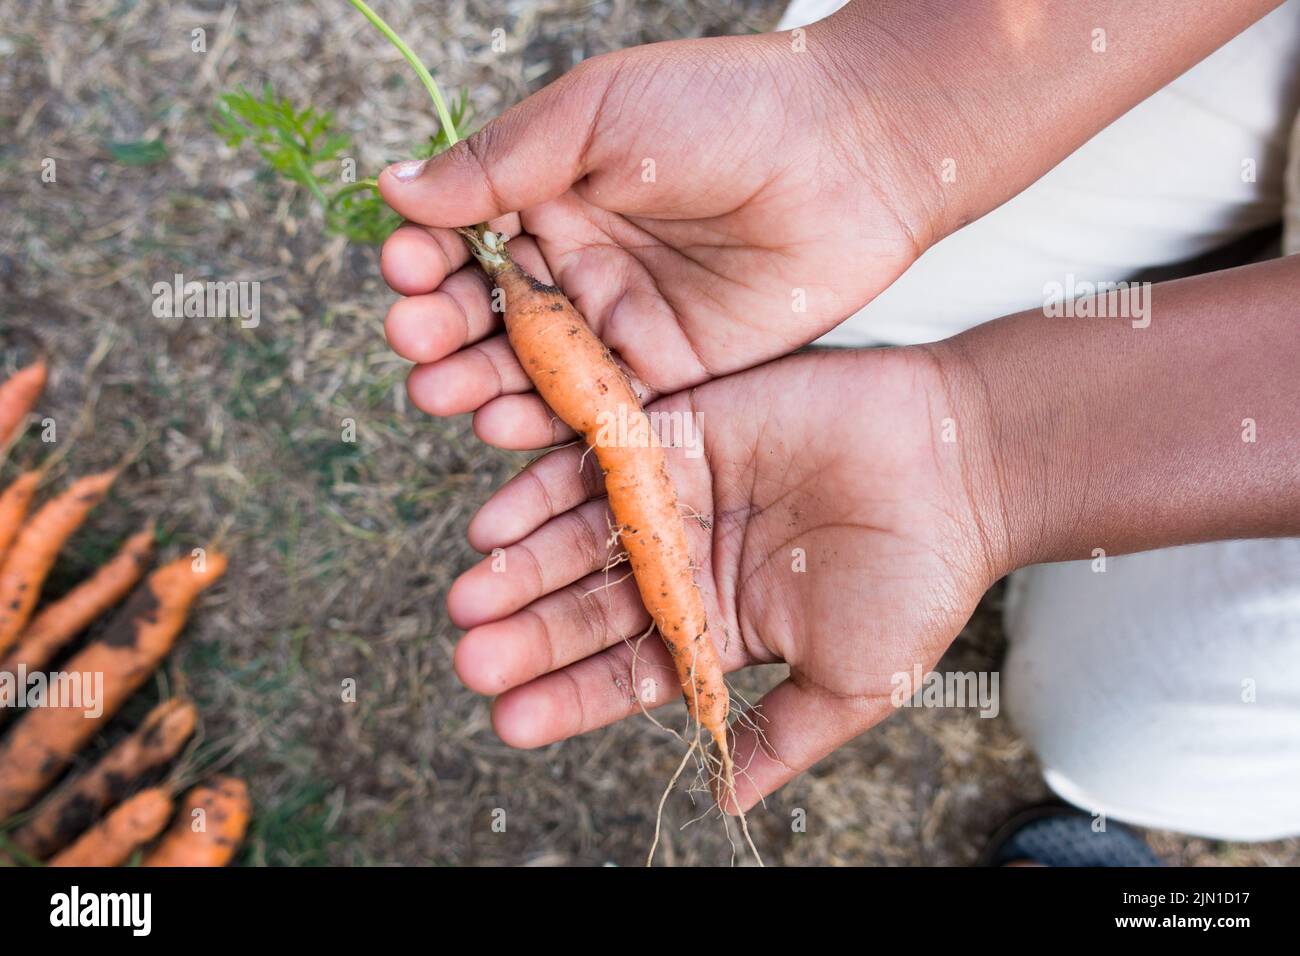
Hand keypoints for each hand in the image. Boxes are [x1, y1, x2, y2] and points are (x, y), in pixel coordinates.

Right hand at [377, 24, 930, 449]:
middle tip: (414, 336)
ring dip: (476, 381)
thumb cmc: (727, 107)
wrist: (851, 155)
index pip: (464, 236)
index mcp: (552, 190)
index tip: (401, 270)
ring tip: (437, 389)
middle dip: (441, 327)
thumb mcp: (598, 113)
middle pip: (487, 310)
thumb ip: (500, 160)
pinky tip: (502, 423)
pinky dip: (545, 420)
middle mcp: (579, 258)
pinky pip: (593, 406)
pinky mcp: (667, 371)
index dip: (426, 258)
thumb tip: (394, 187)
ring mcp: (620, 318)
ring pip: (530, 366)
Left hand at [444, 346, 1008, 809]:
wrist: (961, 467)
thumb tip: (722, 803)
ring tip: (473, 600)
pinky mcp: (677, 428)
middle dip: (530, 635)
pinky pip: (598, 459)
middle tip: (473, 659)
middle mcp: (683, 561)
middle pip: (589, 605)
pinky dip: (547, 487)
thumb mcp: (850, 683)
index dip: (568, 698)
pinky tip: (501, 522)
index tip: (510, 723)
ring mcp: (674, 496)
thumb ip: (778, 737)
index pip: (625, 672)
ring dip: (523, 569)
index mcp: (716, 625)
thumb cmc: (918, 578)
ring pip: (579, 537)